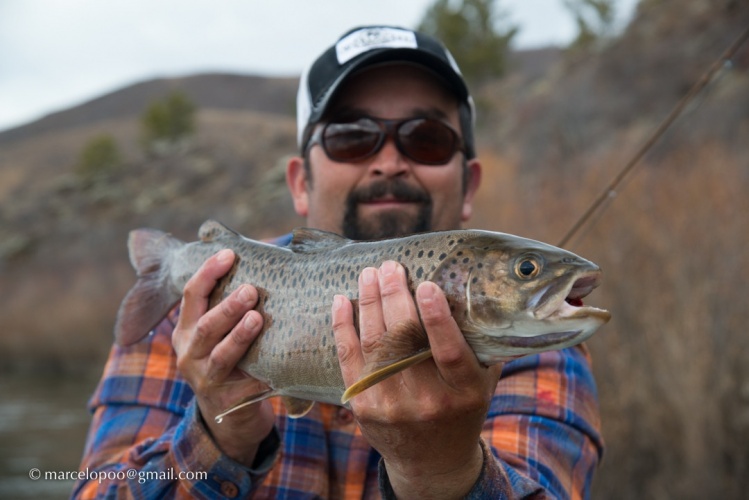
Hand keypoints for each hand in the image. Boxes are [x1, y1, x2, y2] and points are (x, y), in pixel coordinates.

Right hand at [172, 249, 274, 466]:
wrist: (228, 418)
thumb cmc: (229, 360)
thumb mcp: (217, 334)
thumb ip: (226, 306)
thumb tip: (261, 263)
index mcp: (186, 331)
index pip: (191, 295)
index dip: (208, 273)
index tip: (229, 254)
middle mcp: (189, 354)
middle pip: (205, 326)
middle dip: (227, 307)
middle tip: (251, 290)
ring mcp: (206, 380)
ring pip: (220, 356)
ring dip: (239, 336)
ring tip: (257, 319)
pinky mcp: (227, 401)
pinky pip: (247, 384)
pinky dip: (263, 372)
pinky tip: (281, 362)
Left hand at [332, 260, 503, 497]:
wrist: (432, 462)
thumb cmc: (461, 409)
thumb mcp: (482, 381)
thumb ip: (479, 343)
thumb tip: (471, 289)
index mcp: (463, 393)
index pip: (449, 352)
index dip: (437, 318)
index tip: (426, 284)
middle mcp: (426, 401)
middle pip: (405, 341)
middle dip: (394, 297)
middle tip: (391, 267)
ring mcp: (390, 406)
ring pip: (374, 344)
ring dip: (369, 303)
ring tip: (370, 274)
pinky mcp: (363, 406)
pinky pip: (348, 359)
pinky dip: (343, 326)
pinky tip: (342, 301)